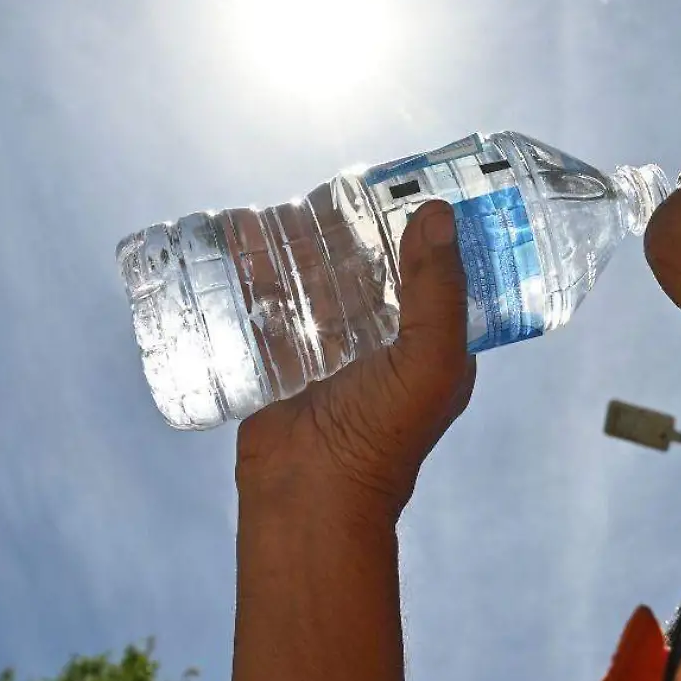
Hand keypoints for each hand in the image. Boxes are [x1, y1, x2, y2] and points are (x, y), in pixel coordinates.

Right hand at [237, 200, 476, 526]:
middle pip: (370, 268)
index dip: (424, 230)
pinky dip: (258, 271)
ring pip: (319, 280)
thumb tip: (438, 213)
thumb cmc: (382, 437)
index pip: (435, 271)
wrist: (309, 496)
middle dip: (354, 229)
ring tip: (286, 205)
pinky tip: (242, 237)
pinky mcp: (282, 358)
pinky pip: (272, 303)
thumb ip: (439, 289)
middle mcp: (384, 342)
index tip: (405, 184)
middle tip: (336, 187)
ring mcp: (331, 349)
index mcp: (433, 343)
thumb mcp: (430, 360)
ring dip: (303, 244)